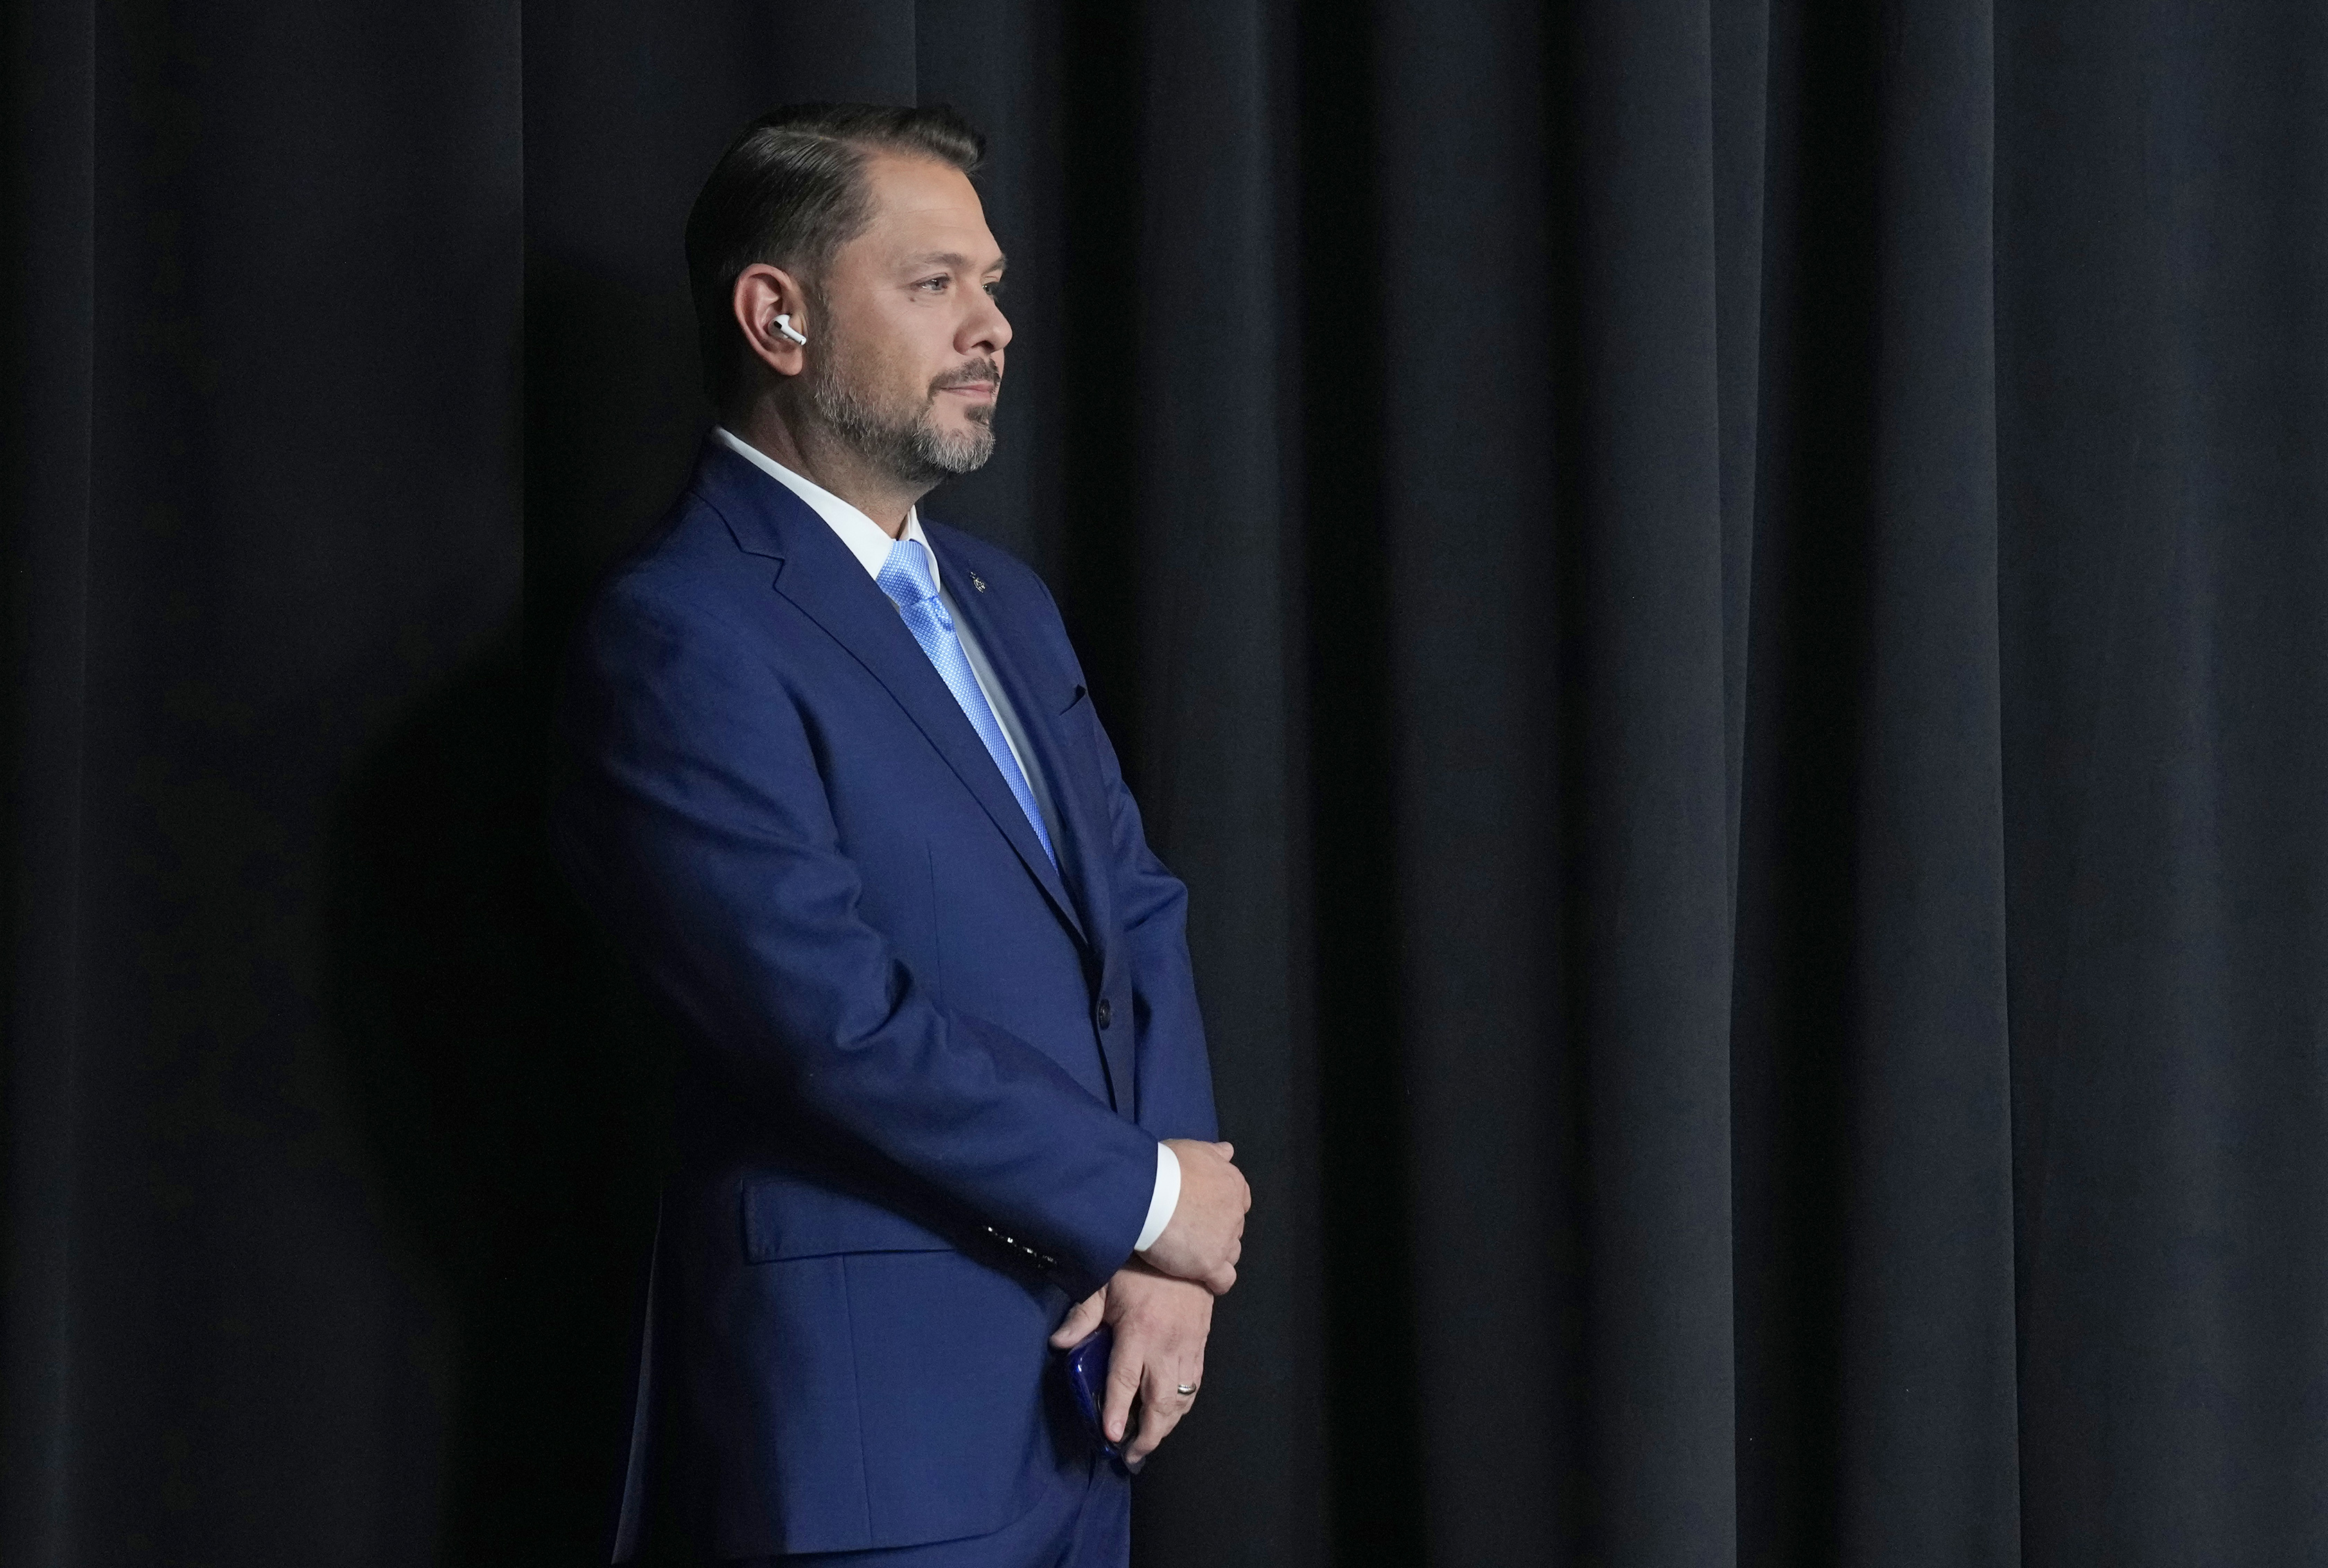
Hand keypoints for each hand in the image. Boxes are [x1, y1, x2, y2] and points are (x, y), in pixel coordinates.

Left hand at [1049, 1259, 1213, 1466]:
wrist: (1186, 1246)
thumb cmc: (1141, 1264)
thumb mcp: (1104, 1283)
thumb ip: (1082, 1316)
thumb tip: (1058, 1343)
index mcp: (1139, 1331)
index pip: (1126, 1381)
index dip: (1118, 1411)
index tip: (1112, 1436)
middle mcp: (1166, 1345)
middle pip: (1161, 1402)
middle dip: (1148, 1434)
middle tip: (1132, 1454)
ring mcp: (1188, 1347)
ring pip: (1182, 1399)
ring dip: (1167, 1425)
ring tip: (1150, 1441)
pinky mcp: (1201, 1344)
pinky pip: (1195, 1384)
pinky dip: (1184, 1404)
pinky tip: (1172, 1413)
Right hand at [1138, 1139, 1248, 1294]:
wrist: (1149, 1192)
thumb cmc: (1166, 1167)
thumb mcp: (1193, 1149)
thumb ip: (1214, 1154)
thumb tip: (1228, 1151)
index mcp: (1232, 1184)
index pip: (1239, 1202)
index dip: (1220, 1209)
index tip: (1201, 1212)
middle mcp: (1235, 1213)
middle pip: (1233, 1229)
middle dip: (1216, 1233)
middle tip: (1189, 1233)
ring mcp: (1225, 1240)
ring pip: (1231, 1255)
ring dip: (1216, 1256)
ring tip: (1191, 1256)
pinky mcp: (1211, 1264)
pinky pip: (1224, 1280)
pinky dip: (1215, 1282)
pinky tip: (1201, 1279)